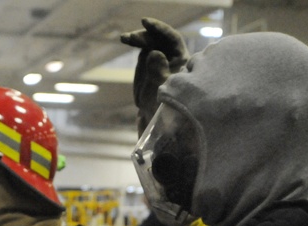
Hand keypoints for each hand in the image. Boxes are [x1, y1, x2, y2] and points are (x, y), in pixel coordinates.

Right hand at [120, 17, 189, 134]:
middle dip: (145, 34)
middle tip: (129, 37)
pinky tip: (126, 40)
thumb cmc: (167, 108)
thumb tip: (155, 53)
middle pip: (160, 38)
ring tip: (125, 38)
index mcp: (182, 61)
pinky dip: (135, 42)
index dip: (160, 29)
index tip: (146, 23)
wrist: (158, 119)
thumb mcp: (164, 91)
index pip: (172, 39)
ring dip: (138, 36)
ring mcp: (160, 58)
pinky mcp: (149, 62)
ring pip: (151, 41)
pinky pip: (143, 47)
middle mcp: (172, 56)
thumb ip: (159, 72)